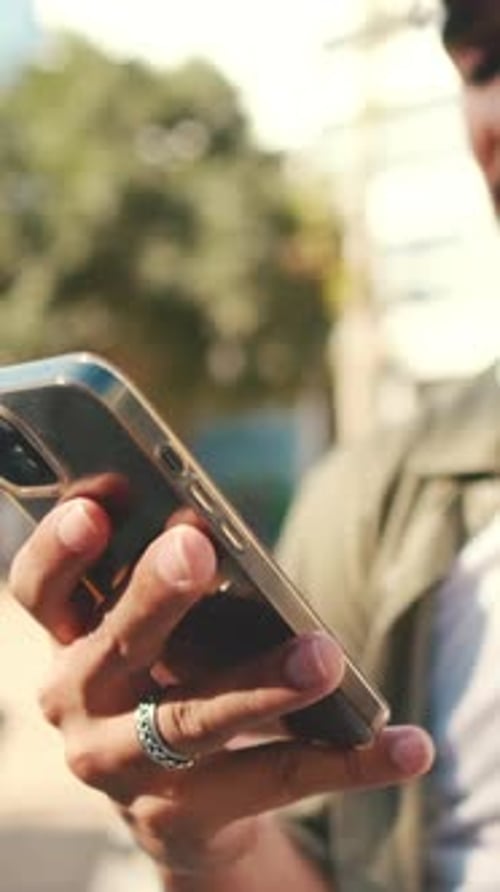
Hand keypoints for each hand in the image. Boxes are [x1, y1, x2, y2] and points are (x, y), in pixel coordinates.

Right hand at [8, 497, 433, 876]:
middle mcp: (81, 703)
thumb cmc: (162, 678)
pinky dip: (348, 761)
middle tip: (198, 548)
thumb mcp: (151, 632)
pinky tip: (404, 746)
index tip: (97, 506)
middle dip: (156, 596)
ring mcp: (124, 769)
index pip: (41, 588)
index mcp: (71, 640)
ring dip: (262, 686)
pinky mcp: (182, 816)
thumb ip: (167, 589)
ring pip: (193, 720)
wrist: (168, 797)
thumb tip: (211, 531)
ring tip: (324, 658)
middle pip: (116, 644)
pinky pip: (273, 781)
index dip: (61, 549)